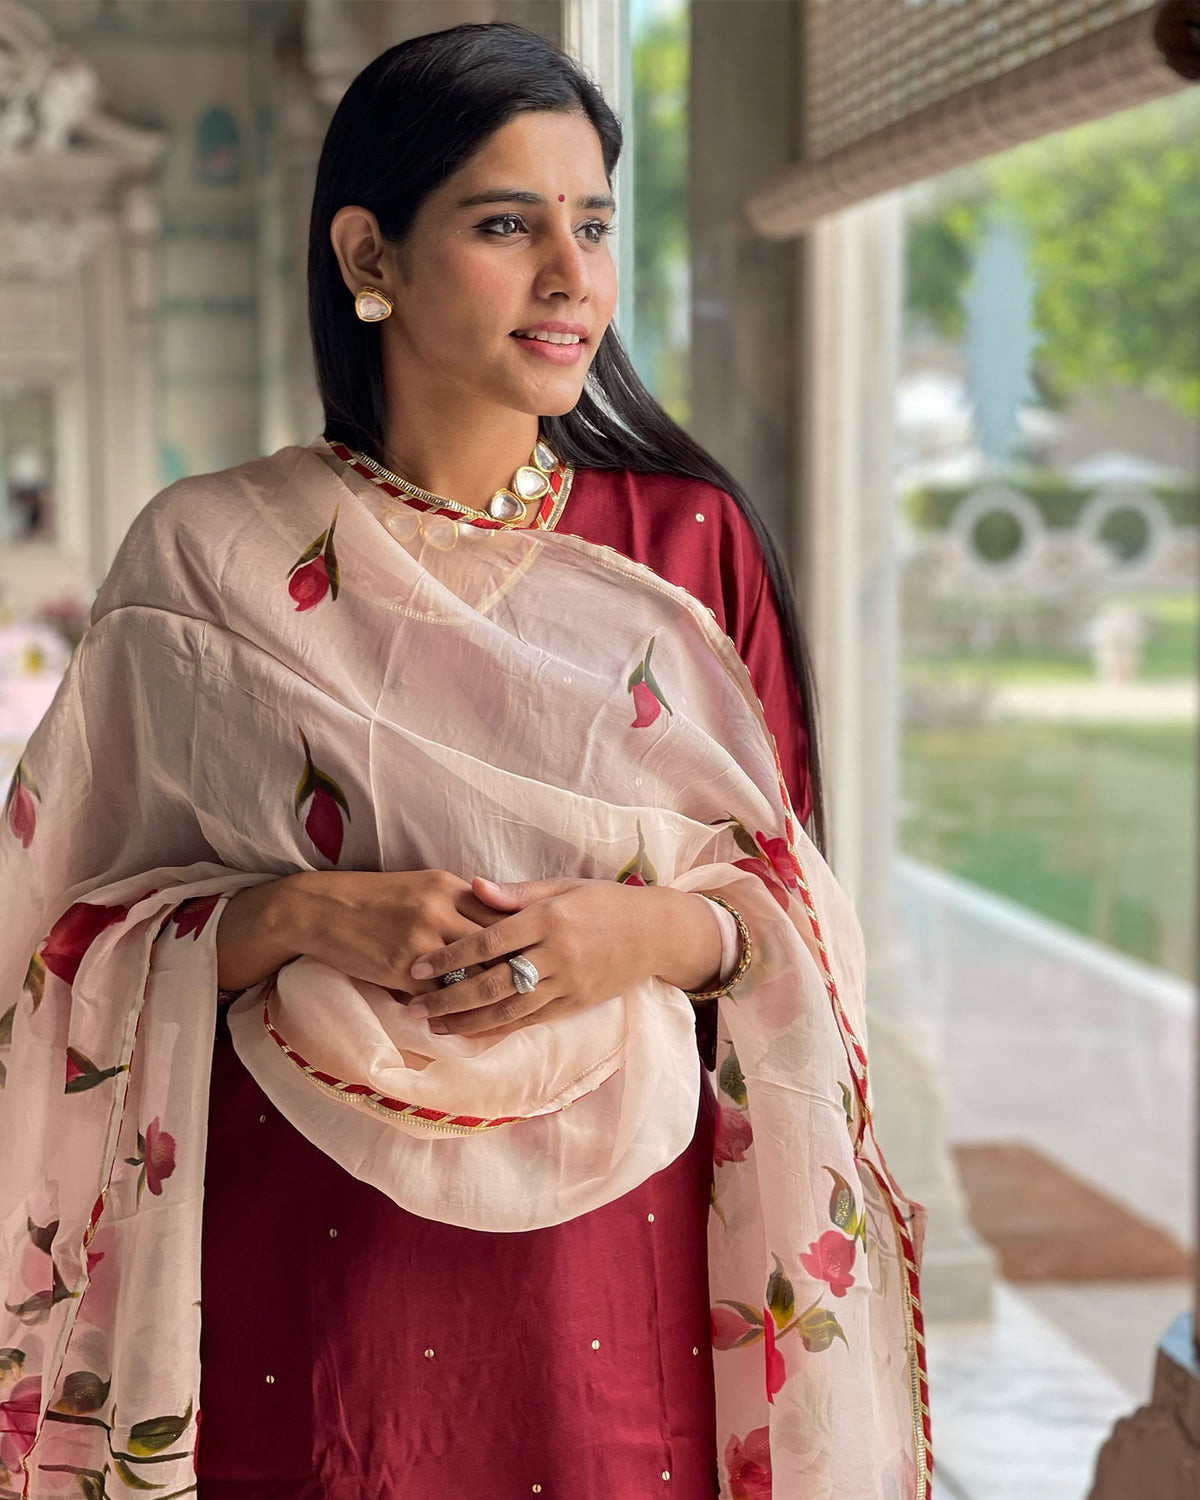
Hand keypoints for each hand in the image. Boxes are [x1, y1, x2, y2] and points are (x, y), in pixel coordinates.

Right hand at [279, 868, 513, 996]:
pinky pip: (439, 994)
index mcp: (449, 886)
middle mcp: (440, 909)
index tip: (539, 956)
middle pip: (497, 944)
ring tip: (506, 1010)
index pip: (502, 913)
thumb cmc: (375, 899)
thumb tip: (498, 930)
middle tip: (536, 988)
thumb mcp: (422, 887)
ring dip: (488, 995)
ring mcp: (421, 940)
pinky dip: (452, 1008)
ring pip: (472, 973)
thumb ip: (459, 904)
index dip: (523, 938)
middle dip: (517, 968)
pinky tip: (463, 1019)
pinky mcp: (401, 968)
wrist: (320, 909)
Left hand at [404, 875, 717, 1036]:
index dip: (451, 956)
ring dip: (467, 1021)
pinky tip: (471, 1033)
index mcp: (550, 919)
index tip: (417, 966)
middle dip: (449, 998)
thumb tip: (472, 885)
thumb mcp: (563, 886)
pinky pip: (530, 1022)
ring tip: (433, 1026)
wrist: (656, 933)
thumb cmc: (604, 902)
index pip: (490, 942)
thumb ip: (516, 892)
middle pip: (494, 984)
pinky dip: (498, 1030)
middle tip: (413, 1006)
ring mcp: (568, 984)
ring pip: (509, 1010)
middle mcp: (557, 954)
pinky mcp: (575, 1004)